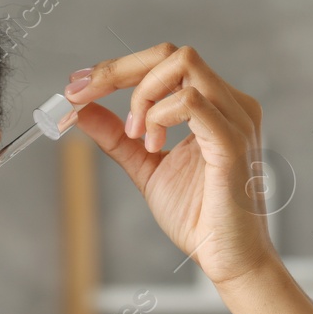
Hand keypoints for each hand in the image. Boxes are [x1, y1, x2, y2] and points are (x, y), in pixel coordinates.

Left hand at [60, 43, 278, 287]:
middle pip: (172, 54)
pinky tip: (152, 145)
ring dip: (142, 96)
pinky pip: (191, 102)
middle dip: (118, 70)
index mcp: (214, 106)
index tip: (77, 86)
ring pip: (182, 65)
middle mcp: (230, 104)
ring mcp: (235, 119)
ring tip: (136, 137)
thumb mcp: (146, 166)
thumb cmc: (199, 217)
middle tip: (83, 97)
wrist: (227, 259)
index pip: (165, 63)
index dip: (116, 68)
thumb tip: (83, 109)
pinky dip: (159, 116)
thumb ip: (118, 137)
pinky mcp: (231, 142)